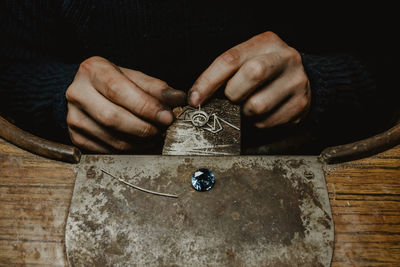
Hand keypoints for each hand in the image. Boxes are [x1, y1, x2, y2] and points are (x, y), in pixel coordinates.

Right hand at [66, 56, 185, 152]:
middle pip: (113, 118)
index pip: (119, 91)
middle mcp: (77, 93)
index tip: (167, 117)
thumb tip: (179, 98)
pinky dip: (129, 151)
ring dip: (140, 143)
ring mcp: (73, 118)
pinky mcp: (76, 138)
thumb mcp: (134, 77)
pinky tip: (142, 145)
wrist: (86, 92)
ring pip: (112, 139)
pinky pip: (107, 151)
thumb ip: (156, 88)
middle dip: (144, 128)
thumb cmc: (113, 83)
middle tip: (163, 130)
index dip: (145, 107)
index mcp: (92, 71)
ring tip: (156, 138)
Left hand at [188, 31, 310, 127]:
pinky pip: (267, 122)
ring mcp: (296, 81)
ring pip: (258, 104)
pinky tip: (261, 113)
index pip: (231, 59)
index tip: (195, 99)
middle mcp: (285, 58)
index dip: (208, 81)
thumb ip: (225, 72)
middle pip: (252, 74)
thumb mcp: (246, 60)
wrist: (299, 80)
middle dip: (233, 94)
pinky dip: (257, 123)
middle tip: (232, 99)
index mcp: (266, 42)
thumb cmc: (263, 72)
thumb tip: (196, 98)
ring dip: (244, 112)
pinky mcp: (300, 105)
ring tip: (247, 106)